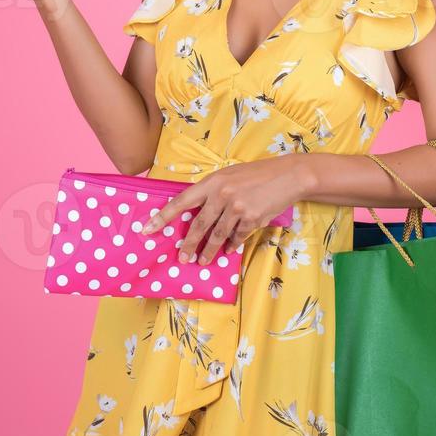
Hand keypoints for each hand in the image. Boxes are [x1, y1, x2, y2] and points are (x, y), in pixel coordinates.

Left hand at [140, 157, 304, 264]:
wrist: (287, 176)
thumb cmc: (256, 174)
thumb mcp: (229, 175)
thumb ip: (212, 192)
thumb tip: (196, 212)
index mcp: (212, 182)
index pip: (181, 201)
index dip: (163, 217)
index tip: (148, 229)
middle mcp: (222, 194)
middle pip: (199, 225)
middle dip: (188, 245)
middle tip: (181, 259)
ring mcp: (238, 208)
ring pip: (217, 235)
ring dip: (209, 251)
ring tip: (202, 261)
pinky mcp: (252, 219)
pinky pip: (237, 238)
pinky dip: (231, 245)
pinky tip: (228, 250)